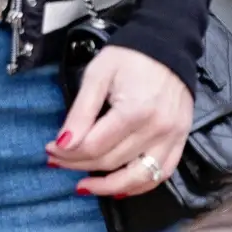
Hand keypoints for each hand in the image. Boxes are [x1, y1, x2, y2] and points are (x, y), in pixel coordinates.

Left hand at [45, 45, 191, 197]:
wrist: (168, 44)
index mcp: (134, 111)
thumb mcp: (97, 75)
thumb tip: (63, 144)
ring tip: (83, 186)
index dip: (68, 152)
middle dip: (79, 164)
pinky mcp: (180, 140)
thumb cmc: (130, 56)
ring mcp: (172, 138)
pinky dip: (138, 185)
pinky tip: (117, 187)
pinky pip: (161, 175)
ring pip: (137, 178)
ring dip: (107, 186)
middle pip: (111, 162)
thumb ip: (81, 112)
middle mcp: (156, 129)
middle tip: (58, 160)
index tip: (50, 149)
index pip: (95, 146)